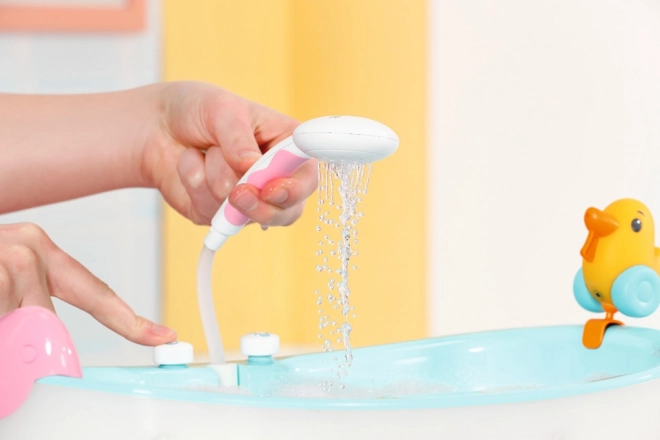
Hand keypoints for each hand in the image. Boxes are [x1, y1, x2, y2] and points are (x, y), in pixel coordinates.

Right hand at [0, 223, 175, 345]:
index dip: (131, 321)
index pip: (96, 293)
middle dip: (24, 333)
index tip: (165, 337)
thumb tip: (50, 343)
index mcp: (41, 251)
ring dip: (0, 324)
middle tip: (10, 335)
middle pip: (43, 313)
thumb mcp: (6, 282)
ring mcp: (2, 251)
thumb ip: (31, 308)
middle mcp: (26, 245)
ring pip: (15, 314)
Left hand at [142, 81, 317, 226]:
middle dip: (258, 204)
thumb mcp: (221, 108)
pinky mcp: (219, 215)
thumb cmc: (197, 109)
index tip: (272, 189)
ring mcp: (248, 200)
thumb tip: (250, 166)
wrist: (155, 125)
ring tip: (205, 150)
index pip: (306, 177)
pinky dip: (195, 185)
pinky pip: (212, 214)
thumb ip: (238, 137)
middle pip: (286, 212)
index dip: (295, 189)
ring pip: (242, 211)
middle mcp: (273, 178)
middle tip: (237, 192)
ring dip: (214, 177)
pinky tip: (191, 164)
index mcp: (286, 147)